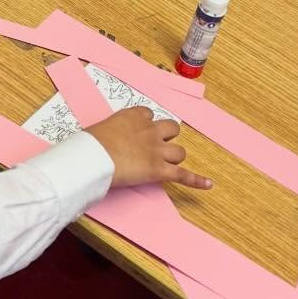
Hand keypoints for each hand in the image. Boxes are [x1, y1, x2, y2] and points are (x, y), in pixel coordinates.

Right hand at [88, 106, 211, 190]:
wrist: (93, 157)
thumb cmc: (89, 145)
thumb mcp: (99, 131)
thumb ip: (109, 134)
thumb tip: (103, 141)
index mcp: (133, 117)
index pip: (148, 114)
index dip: (147, 124)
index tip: (139, 131)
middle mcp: (149, 130)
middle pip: (171, 128)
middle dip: (167, 137)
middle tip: (156, 147)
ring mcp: (157, 150)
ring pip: (179, 151)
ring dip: (174, 158)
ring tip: (166, 165)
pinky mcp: (159, 169)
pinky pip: (183, 175)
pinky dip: (196, 181)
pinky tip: (208, 184)